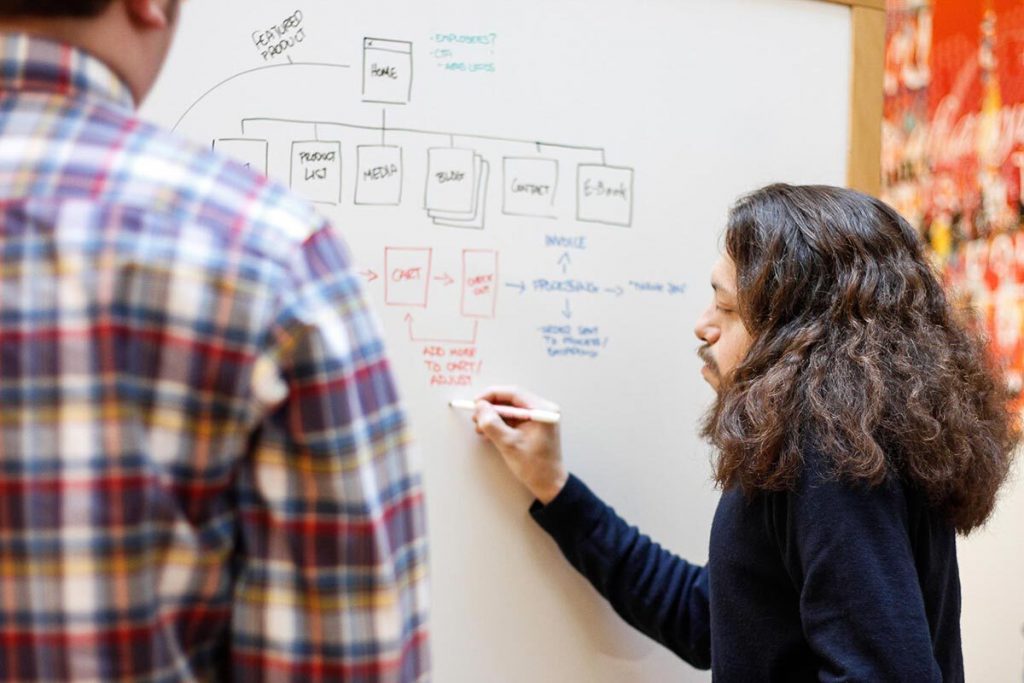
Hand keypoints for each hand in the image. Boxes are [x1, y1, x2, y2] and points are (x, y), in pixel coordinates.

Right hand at [473, 386, 567, 504]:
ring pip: (510, 409)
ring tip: (480, 427)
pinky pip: (513, 418)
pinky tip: (488, 432)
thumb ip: (493, 424)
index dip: (492, 395)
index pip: (514, 393)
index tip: (476, 402)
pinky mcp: (533, 425)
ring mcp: (538, 417)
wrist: (548, 484)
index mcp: (542, 410)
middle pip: (511, 400)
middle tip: (476, 416)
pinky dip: (499, 423)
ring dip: (493, 417)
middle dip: (491, 408)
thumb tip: (480, 407)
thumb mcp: (509, 444)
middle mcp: (542, 409)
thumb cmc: (535, 466)